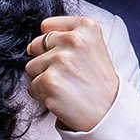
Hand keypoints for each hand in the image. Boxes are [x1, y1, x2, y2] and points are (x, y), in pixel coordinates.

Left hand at [25, 16, 121, 133]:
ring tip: (67, 86)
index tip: (71, 57)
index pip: (47, 26)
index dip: (53, 45)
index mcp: (86, 27)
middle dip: (46, 62)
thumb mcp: (93, 47)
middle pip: (36, 45)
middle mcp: (74, 39)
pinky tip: (62, 97)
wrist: (108, 113)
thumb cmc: (98, 82)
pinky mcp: (50, 81)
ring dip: (44, 79)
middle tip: (69, 74)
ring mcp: (61, 60)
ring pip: (31, 67)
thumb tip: (30, 46)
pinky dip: (43, 95)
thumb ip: (67, 36)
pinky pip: (31, 87)